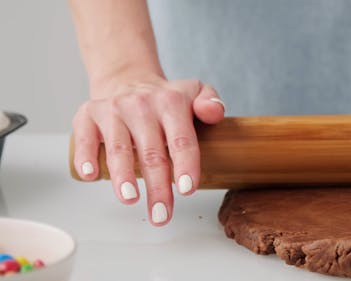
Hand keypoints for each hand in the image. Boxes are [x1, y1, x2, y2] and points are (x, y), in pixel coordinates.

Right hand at [71, 74, 224, 225]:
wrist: (128, 81)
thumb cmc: (166, 99)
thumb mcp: (195, 92)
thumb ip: (211, 102)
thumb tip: (214, 113)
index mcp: (171, 102)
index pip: (181, 139)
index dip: (185, 165)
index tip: (187, 189)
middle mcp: (141, 105)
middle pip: (151, 152)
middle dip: (157, 187)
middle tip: (161, 214)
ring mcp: (113, 110)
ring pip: (118, 148)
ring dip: (123, 177)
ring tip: (130, 199)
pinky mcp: (88, 115)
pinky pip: (85, 137)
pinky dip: (86, 156)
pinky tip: (91, 175)